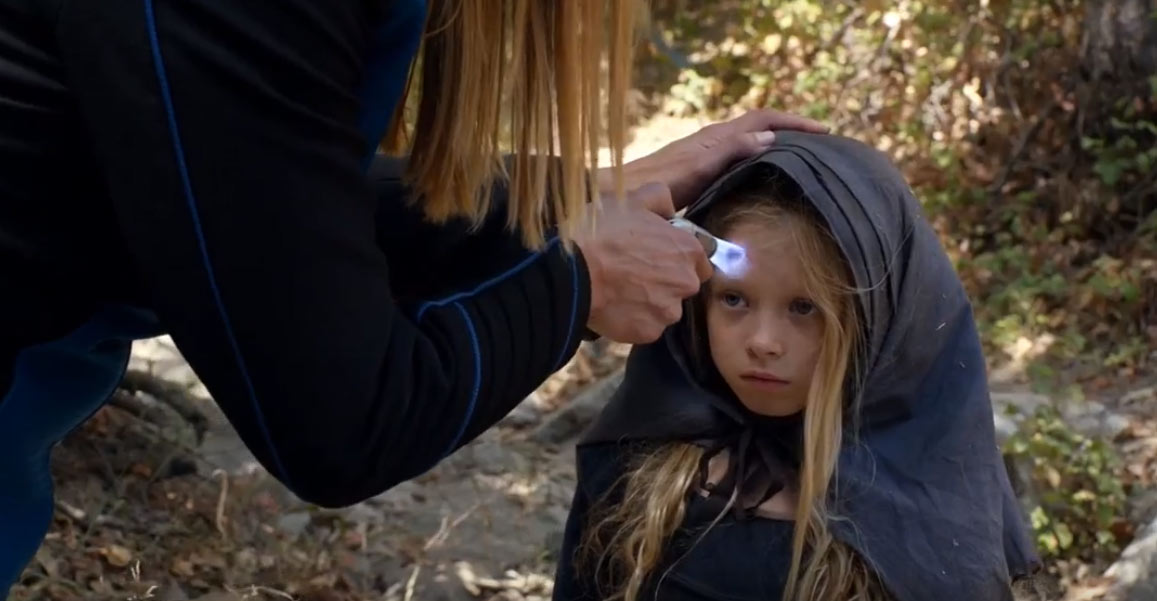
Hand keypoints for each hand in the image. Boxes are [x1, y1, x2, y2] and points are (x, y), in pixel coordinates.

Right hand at [574, 183, 712, 343]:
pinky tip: (615, 306)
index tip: (658, 255)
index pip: (700, 259)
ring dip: (649, 302)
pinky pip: (646, 327)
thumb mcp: (631, 200)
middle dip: (665, 281)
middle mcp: (686, 282)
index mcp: (688, 250)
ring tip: (621, 291)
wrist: (570, 271)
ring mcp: (668, 311)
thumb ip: (660, 198)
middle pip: (683, 286)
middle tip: (634, 272)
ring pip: (665, 309)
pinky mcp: (649, 332)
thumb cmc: (601, 232)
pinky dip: (634, 320)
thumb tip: (669, 208)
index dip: (678, 257)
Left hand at [599, 109, 827, 209]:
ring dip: (776, 144)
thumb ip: (732, 150)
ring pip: (751, 141)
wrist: (628, 192)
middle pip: (760, 125)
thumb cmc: (662, 181)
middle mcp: (715, 139)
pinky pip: (740, 157)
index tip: (822, 131)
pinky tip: (764, 177)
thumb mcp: (701, 166)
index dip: (793, 122)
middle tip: (817, 143)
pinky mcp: (703, 169)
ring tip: (799, 158)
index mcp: (718, 135)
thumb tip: (769, 138)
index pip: (764, 118)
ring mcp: (709, 153)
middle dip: (790, 129)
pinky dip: (759, 159)